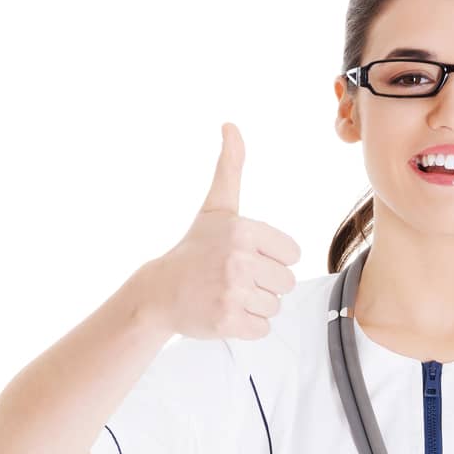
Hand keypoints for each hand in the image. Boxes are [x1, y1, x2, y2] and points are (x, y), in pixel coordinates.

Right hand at [148, 123, 301, 340]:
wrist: (160, 292)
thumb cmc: (195, 250)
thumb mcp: (216, 208)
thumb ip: (230, 168)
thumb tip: (231, 125)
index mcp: (243, 230)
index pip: (292, 254)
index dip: (273, 259)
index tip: (246, 257)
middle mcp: (238, 259)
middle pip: (286, 282)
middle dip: (265, 284)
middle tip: (235, 279)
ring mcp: (232, 291)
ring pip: (275, 306)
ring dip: (256, 305)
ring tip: (229, 295)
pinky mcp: (227, 320)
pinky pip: (262, 328)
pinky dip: (248, 326)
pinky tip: (226, 312)